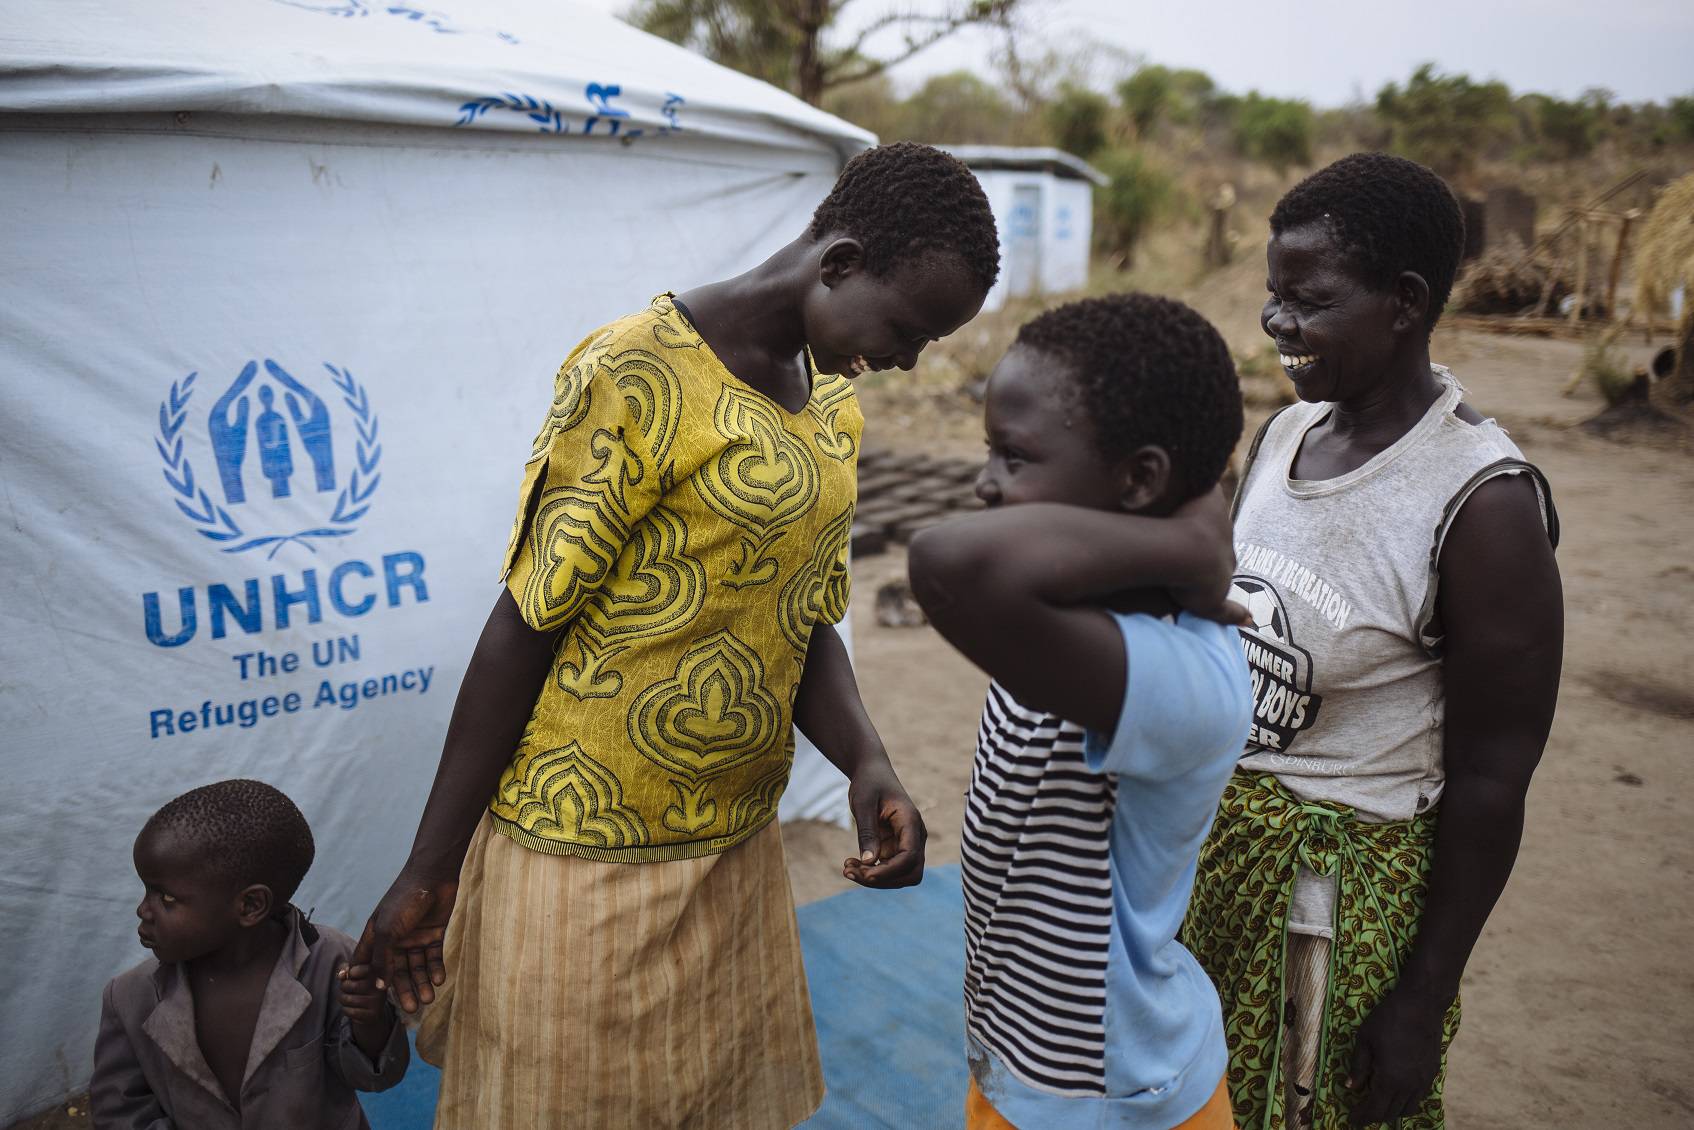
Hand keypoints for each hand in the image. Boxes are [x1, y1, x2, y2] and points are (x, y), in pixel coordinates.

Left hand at [336, 961, 388, 1027]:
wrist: (371, 1010)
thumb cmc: (359, 986)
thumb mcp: (352, 973)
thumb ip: (345, 968)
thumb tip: (341, 975)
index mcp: (376, 972)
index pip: (364, 969)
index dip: (352, 971)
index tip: (351, 973)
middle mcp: (380, 985)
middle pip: (350, 985)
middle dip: (343, 988)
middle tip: (347, 989)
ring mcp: (378, 1000)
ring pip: (348, 1000)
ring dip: (343, 1000)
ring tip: (348, 999)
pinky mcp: (374, 1013)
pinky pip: (351, 1012)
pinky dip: (346, 1010)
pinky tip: (352, 1008)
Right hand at [353, 871, 458, 1012]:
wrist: (433, 877)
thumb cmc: (404, 900)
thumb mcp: (388, 931)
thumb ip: (383, 959)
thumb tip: (379, 988)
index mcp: (376, 937)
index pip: (369, 966)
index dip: (369, 983)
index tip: (372, 1003)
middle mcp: (394, 939)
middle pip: (396, 971)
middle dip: (403, 990)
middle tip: (410, 1010)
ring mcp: (414, 937)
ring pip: (416, 967)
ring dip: (421, 983)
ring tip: (428, 1000)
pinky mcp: (433, 934)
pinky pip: (433, 957)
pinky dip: (435, 969)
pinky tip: (438, 981)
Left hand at [840, 761, 925, 888]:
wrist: (872, 773)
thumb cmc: (869, 782)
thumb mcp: (863, 803)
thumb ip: (867, 831)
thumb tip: (869, 862)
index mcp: (911, 821)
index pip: (910, 856)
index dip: (889, 871)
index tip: (865, 874)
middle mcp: (914, 836)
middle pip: (910, 873)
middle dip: (883, 880)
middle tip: (851, 872)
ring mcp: (906, 844)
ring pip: (899, 875)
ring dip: (875, 879)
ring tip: (847, 868)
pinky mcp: (894, 848)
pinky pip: (887, 870)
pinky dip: (870, 872)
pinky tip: (851, 864)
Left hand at [1170, 486, 1248, 625]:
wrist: (1185, 552)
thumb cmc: (1194, 581)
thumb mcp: (1211, 604)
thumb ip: (1228, 613)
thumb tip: (1251, 621)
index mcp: (1228, 561)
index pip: (1225, 560)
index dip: (1210, 563)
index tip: (1195, 565)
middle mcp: (1229, 537)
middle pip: (1218, 535)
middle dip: (1204, 537)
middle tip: (1183, 539)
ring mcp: (1221, 517)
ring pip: (1211, 514)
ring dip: (1198, 514)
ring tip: (1176, 514)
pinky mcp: (1212, 497)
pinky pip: (1208, 490)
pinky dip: (1200, 489)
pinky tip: (1181, 486)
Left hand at [1345, 983, 1449, 1125]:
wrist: (1422, 1005)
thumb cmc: (1388, 1018)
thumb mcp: (1364, 1040)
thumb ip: (1358, 1067)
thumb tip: (1351, 1087)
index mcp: (1390, 1079)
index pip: (1374, 1109)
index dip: (1361, 1117)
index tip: (1351, 1121)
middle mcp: (1409, 1085)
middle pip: (1391, 1113)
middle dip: (1374, 1116)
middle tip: (1361, 1114)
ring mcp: (1424, 1080)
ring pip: (1408, 1108)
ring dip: (1392, 1111)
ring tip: (1378, 1105)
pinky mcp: (1432, 1072)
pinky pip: (1419, 1097)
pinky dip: (1406, 1101)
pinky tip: (1397, 1092)